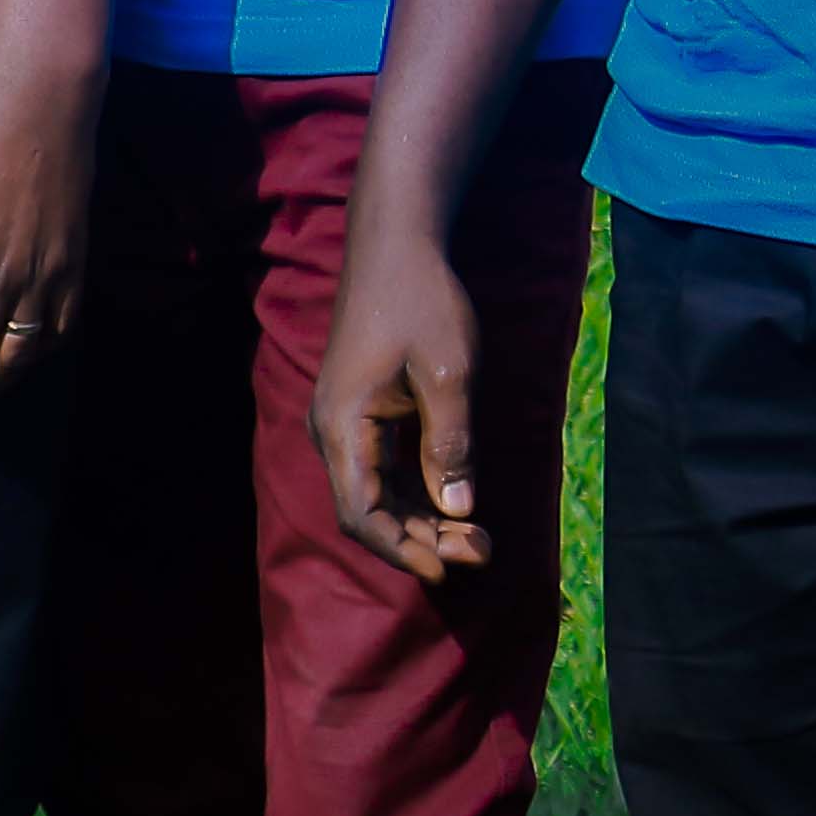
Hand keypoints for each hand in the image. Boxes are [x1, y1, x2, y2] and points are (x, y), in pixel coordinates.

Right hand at [313, 218, 493, 583]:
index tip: (448, 569)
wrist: (396, 246)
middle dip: (422, 539)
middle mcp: (333, 431)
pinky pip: (383, 470)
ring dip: (423, 520)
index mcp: (343, 425)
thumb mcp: (449, 375)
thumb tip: (459, 509)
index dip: (402, 548)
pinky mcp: (362, 413)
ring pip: (377, 493)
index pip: (362, 513)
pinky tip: (455, 503)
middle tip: (483, 550)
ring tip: (477, 537)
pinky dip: (417, 494)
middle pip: (369, 509)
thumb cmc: (422, 302)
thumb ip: (451, 446)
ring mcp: (345, 423)